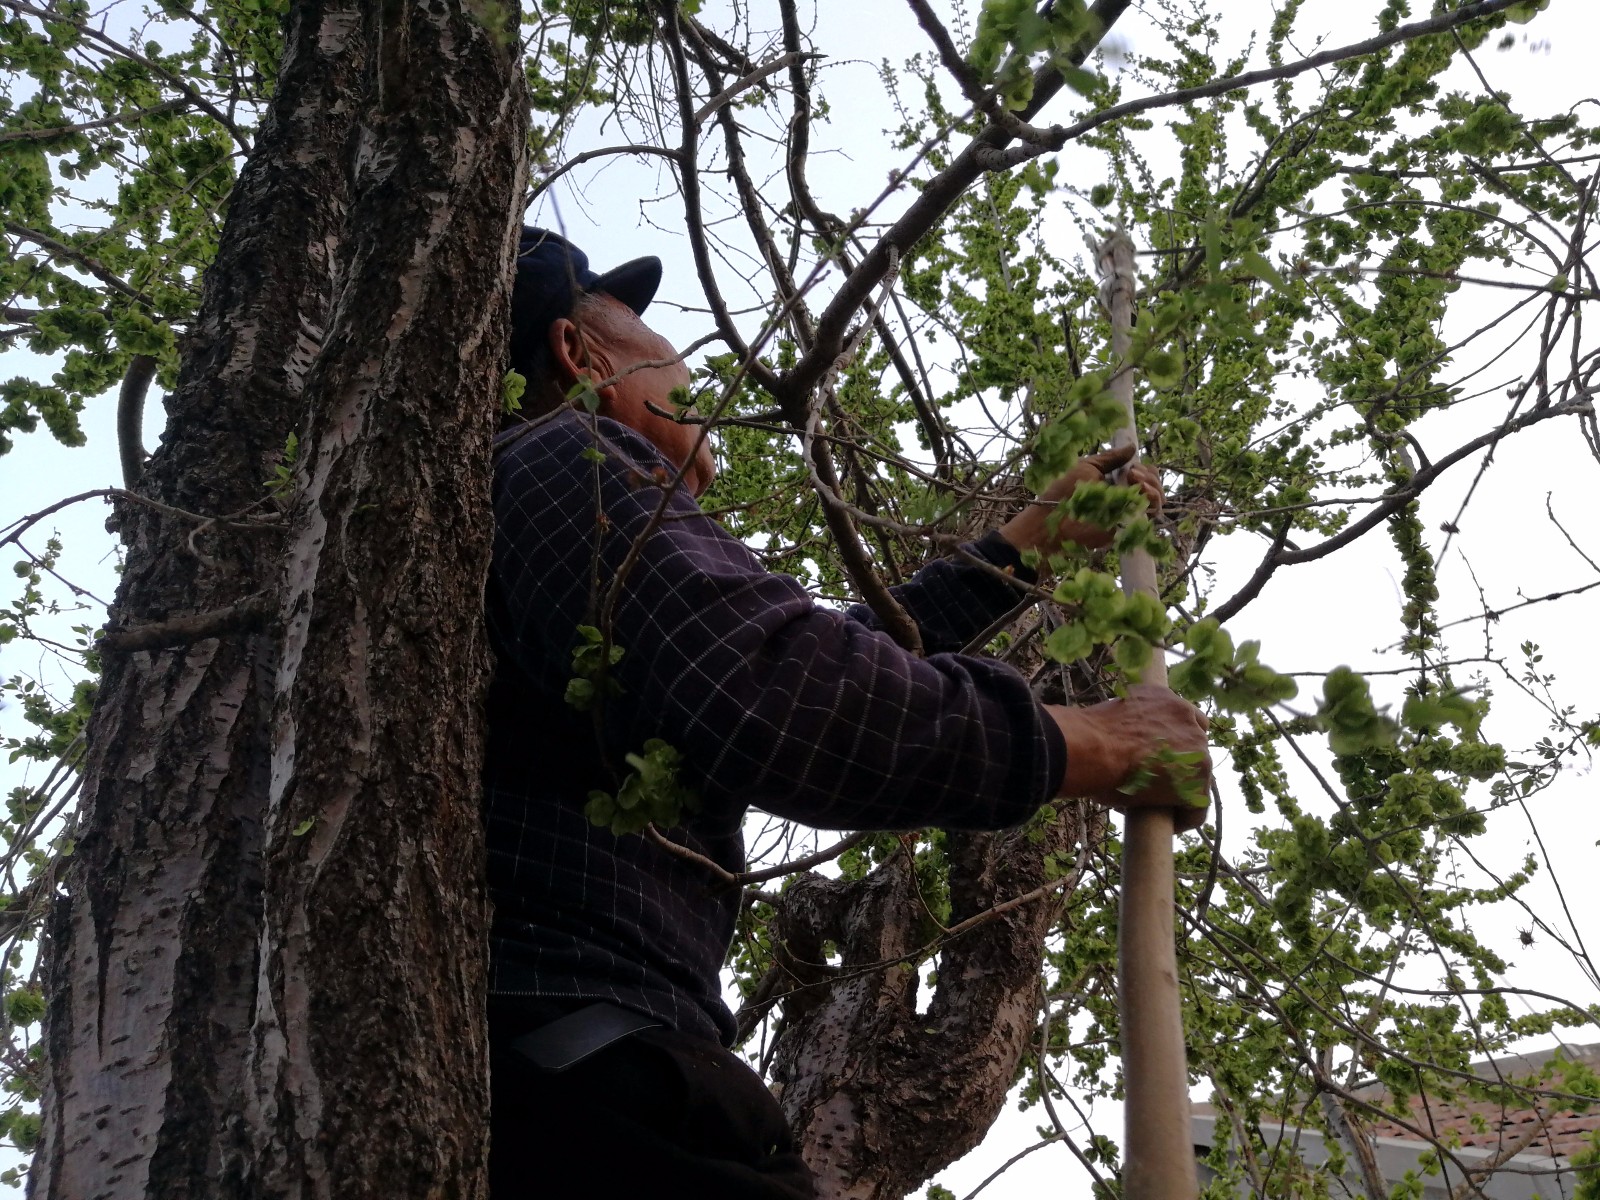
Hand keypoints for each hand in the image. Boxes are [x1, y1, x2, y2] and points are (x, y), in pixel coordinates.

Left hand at [998, 443, 1163, 556]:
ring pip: (1156, 498)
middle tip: (1132, 474)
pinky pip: (1150, 515)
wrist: (1052, 521)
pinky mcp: (1128, 526)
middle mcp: (1123, 495)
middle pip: (1152, 483)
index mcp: (1113, 480)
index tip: (1132, 467)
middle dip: (1149, 475)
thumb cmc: (1063, 491)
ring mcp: (1127, 511)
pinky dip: (1153, 502)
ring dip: (1153, 487)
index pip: (1142, 472)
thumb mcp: (1087, 466)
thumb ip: (1110, 458)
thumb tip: (1133, 447)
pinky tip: (1142, 495)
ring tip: (1137, 483)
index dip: (1143, 468)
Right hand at [1044, 686, 1211, 831]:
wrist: (1094, 749)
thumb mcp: (1116, 715)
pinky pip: (1196, 807)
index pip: (1187, 719)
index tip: (1162, 756)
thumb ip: (1130, 723)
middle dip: (1178, 764)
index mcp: (1169, 700)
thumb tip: (1121, 742)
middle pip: (1195, 747)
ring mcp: (1198, 751)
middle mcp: (1188, 721)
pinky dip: (1183, 817)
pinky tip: (1167, 825)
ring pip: (1197, 776)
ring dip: (1179, 788)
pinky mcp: (1197, 782)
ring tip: (1157, 804)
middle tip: (1155, 780)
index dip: (1175, 741)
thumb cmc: (1092, 734)